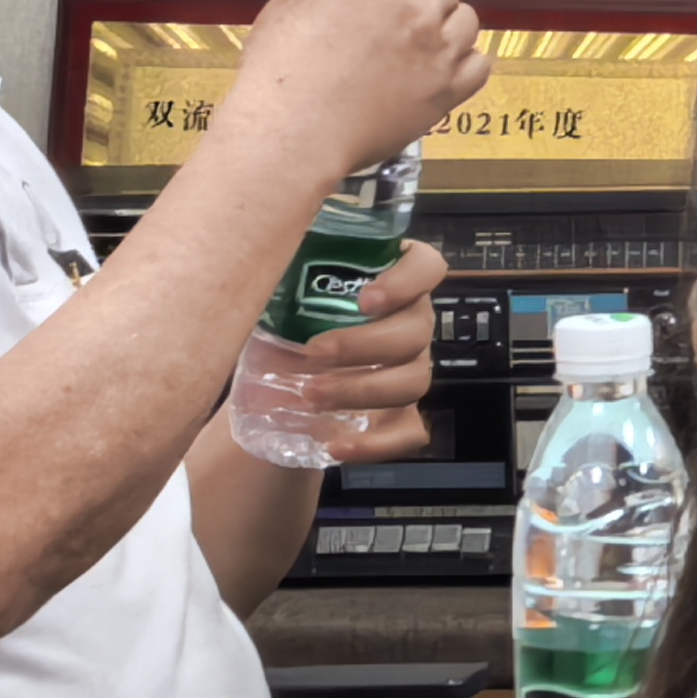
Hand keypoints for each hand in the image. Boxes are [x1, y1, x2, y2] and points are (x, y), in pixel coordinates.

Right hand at [226, 0, 487, 177]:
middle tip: (400, 16)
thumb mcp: (290, 7)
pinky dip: (463, 65)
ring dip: (445, 28)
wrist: (289, 133)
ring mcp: (438, 46)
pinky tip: (439, 71)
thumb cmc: (277, 77)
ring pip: (467, 20)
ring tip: (416, 47)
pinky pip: (479, 64)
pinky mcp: (448, 87)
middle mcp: (415, 2)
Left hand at [284, 241, 449, 463]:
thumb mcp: (282, 290)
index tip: (365, 299)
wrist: (274, 382)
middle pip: (417, 331)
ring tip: (310, 397)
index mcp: (391, 282)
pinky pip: (408, 433)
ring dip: (361, 390)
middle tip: (313, 355)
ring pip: (412, 380)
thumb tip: (269, 251)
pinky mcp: (400, 416)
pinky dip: (375, 444)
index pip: (427, 266)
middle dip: (363, 346)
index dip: (407, 281)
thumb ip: (288, 270)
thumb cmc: (284, 325)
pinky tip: (337, 445)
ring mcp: (410, 370)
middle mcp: (410, 323)